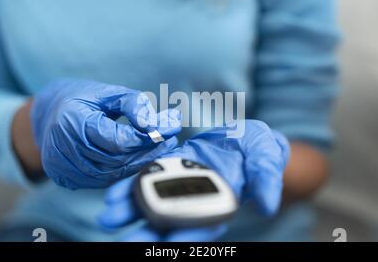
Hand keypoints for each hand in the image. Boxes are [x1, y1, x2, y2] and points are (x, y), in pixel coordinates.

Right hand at [31, 79, 180, 188]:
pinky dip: (122, 171)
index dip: (145, 138)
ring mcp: (62, 167)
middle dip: (147, 151)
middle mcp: (63, 148)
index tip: (170, 130)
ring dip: (138, 163)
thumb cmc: (82, 98)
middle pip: (116, 159)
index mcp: (72, 121)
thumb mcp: (107, 93)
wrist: (48, 114)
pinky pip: (101, 181)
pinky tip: (138, 160)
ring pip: (111, 174)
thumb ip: (133, 104)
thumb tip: (157, 123)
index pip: (117, 140)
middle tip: (171, 142)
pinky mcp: (64, 178)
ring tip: (159, 149)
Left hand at [98, 120, 289, 240]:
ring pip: (154, 203)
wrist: (241, 135)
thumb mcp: (267, 157)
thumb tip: (268, 205)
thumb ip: (266, 179)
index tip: (170, 242)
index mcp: (222, 203)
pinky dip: (131, 188)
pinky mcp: (169, 169)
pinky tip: (113, 194)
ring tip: (109, 217)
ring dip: (132, 211)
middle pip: (173, 222)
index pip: (204, 224)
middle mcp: (197, 200)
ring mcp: (180, 186)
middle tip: (128, 241)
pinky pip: (148, 180)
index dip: (188, 234)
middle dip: (150, 232)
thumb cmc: (258, 149)